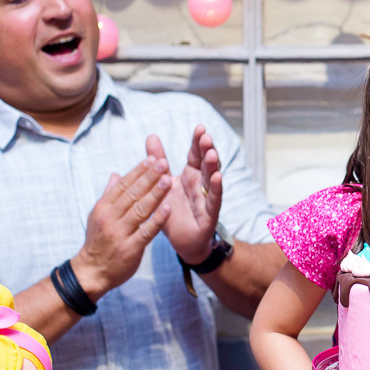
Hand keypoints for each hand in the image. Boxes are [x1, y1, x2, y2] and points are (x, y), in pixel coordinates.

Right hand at [72, 156, 171, 297]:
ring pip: (140, 210)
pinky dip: (157, 220)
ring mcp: (120, 233)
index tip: (152, 158)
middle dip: (149, 177)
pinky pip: (146, 232)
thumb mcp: (98, 216)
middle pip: (132, 194)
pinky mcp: (130, 248)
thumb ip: (110, 195)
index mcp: (104, 207)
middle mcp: (111, 218)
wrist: (91, 272)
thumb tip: (116, 174)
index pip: (123, 185)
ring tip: (168, 179)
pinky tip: (168, 208)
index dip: (138, 171)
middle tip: (163, 162)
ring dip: (155, 194)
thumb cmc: (97, 241)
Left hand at [149, 128, 222, 263]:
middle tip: (206, 137)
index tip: (200, 128)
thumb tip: (152, 136)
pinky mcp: (209, 215)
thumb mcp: (162, 183)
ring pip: (212, 180)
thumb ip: (159, 160)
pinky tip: (217, 178)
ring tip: (211, 154)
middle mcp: (201, 184)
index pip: (195, 155)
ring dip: (213, 167)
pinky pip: (213, 200)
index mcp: (190, 176)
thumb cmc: (173, 211)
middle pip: (206, 164)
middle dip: (207, 150)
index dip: (198, 142)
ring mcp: (207, 198)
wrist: (180, 241)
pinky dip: (216, 189)